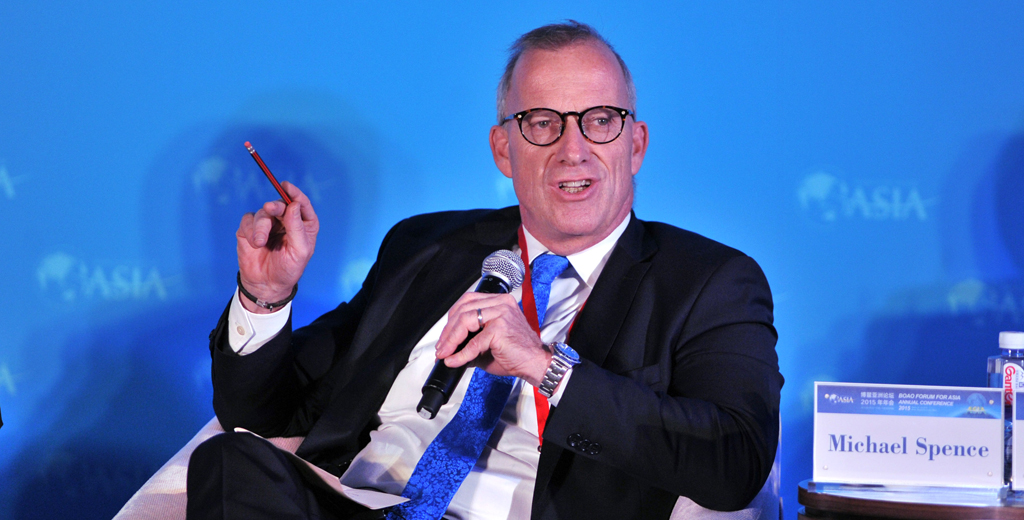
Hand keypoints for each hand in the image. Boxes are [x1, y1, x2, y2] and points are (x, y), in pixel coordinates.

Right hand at [236, 182, 318, 313]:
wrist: (267, 285)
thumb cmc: (288, 269)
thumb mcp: (299, 251)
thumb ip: (297, 227)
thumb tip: (293, 205)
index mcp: (303, 225)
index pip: (301, 204)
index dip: (295, 193)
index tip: (286, 186)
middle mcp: (286, 221)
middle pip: (281, 204)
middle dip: (276, 205)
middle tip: (270, 208)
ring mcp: (268, 224)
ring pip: (263, 212)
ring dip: (261, 226)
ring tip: (260, 242)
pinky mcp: (250, 229)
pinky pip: (248, 220)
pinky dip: (250, 229)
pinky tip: (254, 243)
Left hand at [435, 292, 551, 384]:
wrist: (536, 363)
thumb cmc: (517, 353)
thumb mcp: (487, 343)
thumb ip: (469, 341)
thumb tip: (448, 349)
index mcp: (499, 301)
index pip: (467, 301)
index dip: (451, 318)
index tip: (444, 336)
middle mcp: (500, 303)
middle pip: (463, 309)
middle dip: (447, 330)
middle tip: (441, 347)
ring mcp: (501, 314)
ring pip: (465, 321)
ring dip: (451, 339)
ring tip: (445, 353)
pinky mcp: (500, 328)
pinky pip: (474, 342)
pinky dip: (461, 354)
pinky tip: (455, 361)